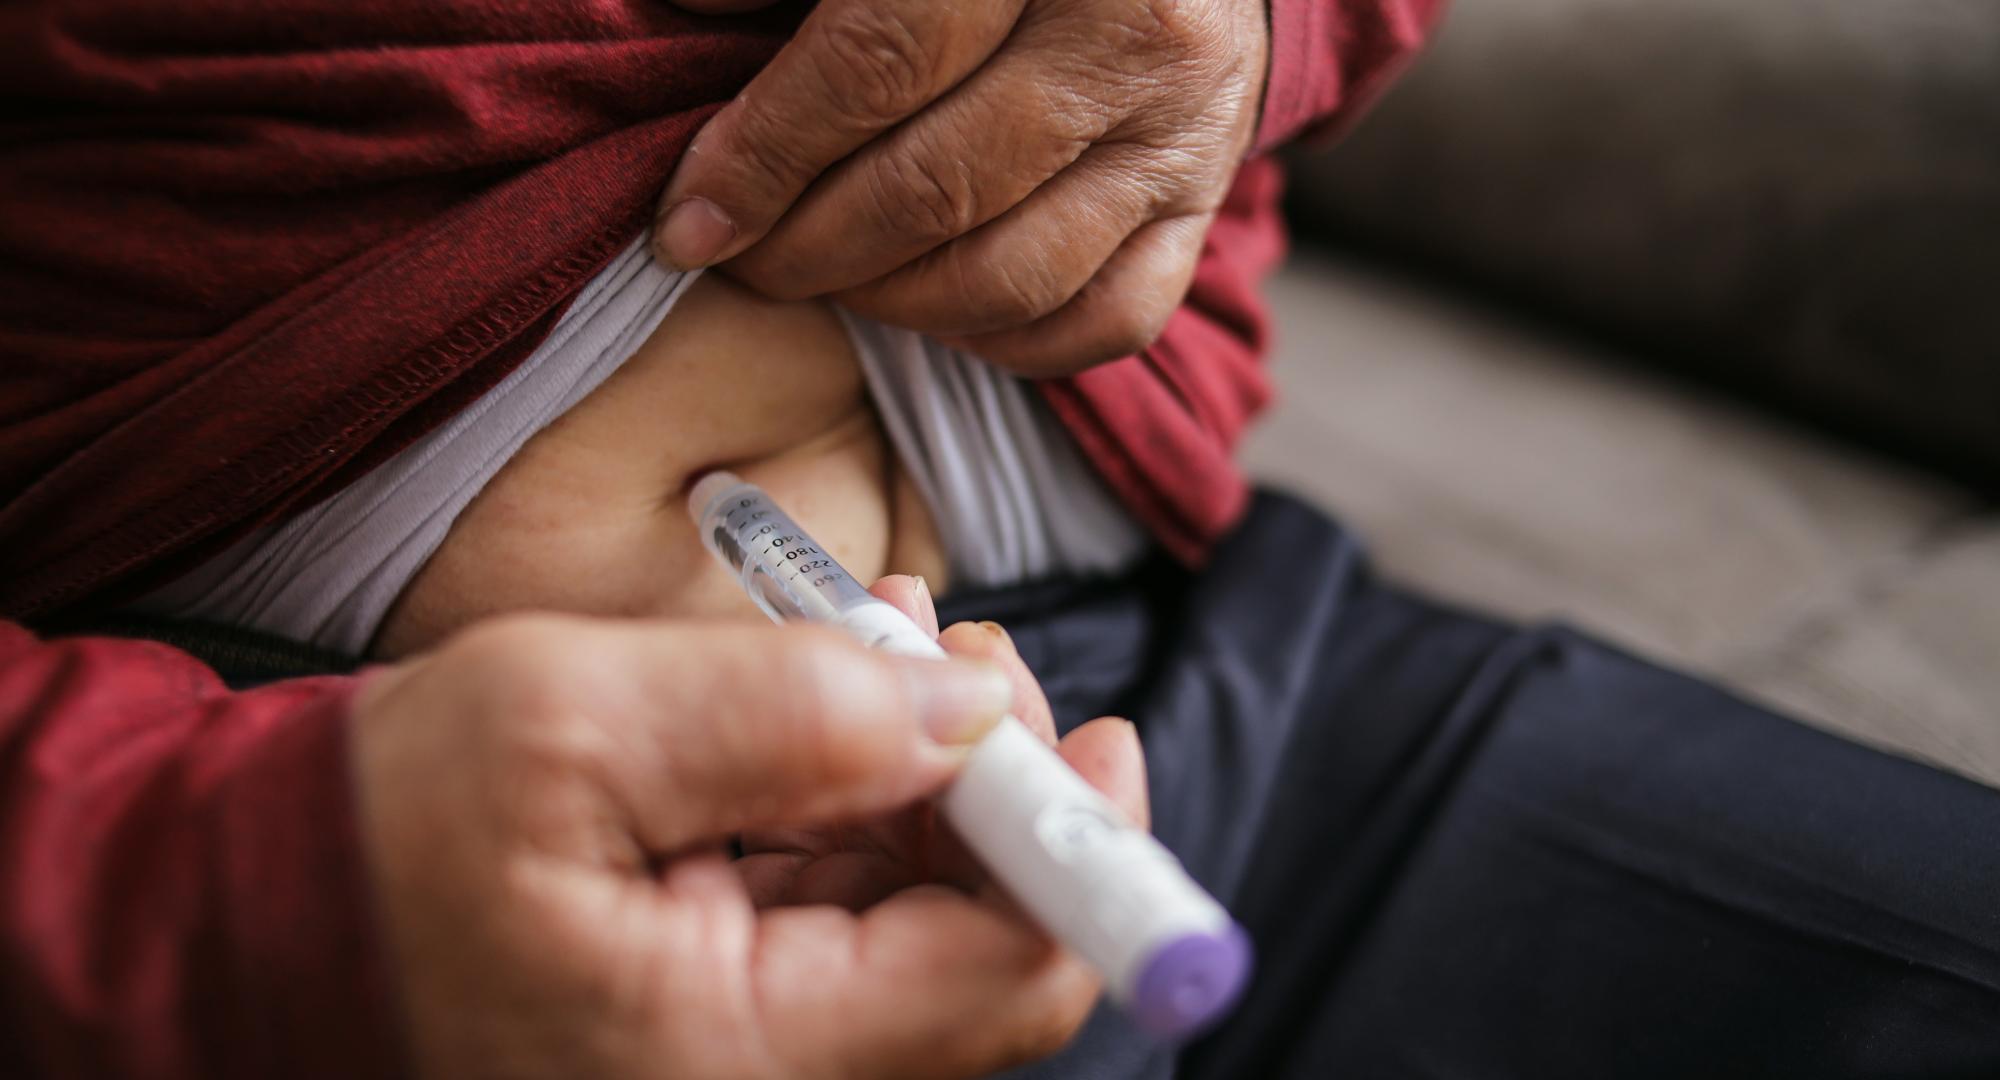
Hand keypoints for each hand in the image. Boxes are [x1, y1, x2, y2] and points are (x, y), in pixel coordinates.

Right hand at [351, 605, 1146, 1078]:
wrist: (259, 911)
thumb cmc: (381, 832)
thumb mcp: (571, 731)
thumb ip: (785, 716)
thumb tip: (967, 709)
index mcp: (740, 1054)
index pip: (998, 980)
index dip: (1079, 852)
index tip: (1093, 733)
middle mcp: (765, 1075)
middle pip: (977, 945)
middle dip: (993, 783)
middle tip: (955, 648)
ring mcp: (747, 1043)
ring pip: (916, 913)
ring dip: (926, 770)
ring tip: (883, 638)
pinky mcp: (723, 999)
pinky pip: (843, 906)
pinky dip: (859, 797)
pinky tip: (837, 694)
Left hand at [656, 0, 1268, 373]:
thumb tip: (688, 9)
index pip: (875, 65)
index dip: (765, 154)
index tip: (691, 219)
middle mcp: (1134, 33)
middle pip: (935, 188)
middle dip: (808, 250)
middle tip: (743, 260)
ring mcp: (1183, 131)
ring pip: (1012, 275)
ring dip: (890, 304)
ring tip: (824, 278)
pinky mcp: (1202, 203)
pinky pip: (1102, 321)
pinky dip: (1003, 343)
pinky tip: (934, 309)